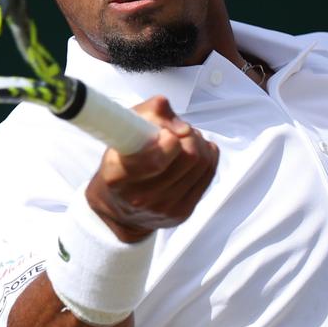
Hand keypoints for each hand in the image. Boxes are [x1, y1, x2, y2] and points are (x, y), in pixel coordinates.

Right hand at [85, 96, 218, 242]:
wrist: (120, 210)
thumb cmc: (120, 163)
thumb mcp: (121, 132)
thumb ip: (148, 114)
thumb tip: (179, 124)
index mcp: (118, 176)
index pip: (156, 160)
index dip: (169, 139)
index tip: (167, 133)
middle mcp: (141, 197)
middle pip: (189, 157)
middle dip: (188, 136)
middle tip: (178, 131)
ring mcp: (165, 208)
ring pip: (202, 163)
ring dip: (198, 143)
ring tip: (185, 139)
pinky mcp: (183, 212)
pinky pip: (208, 174)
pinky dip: (207, 155)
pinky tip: (195, 151)